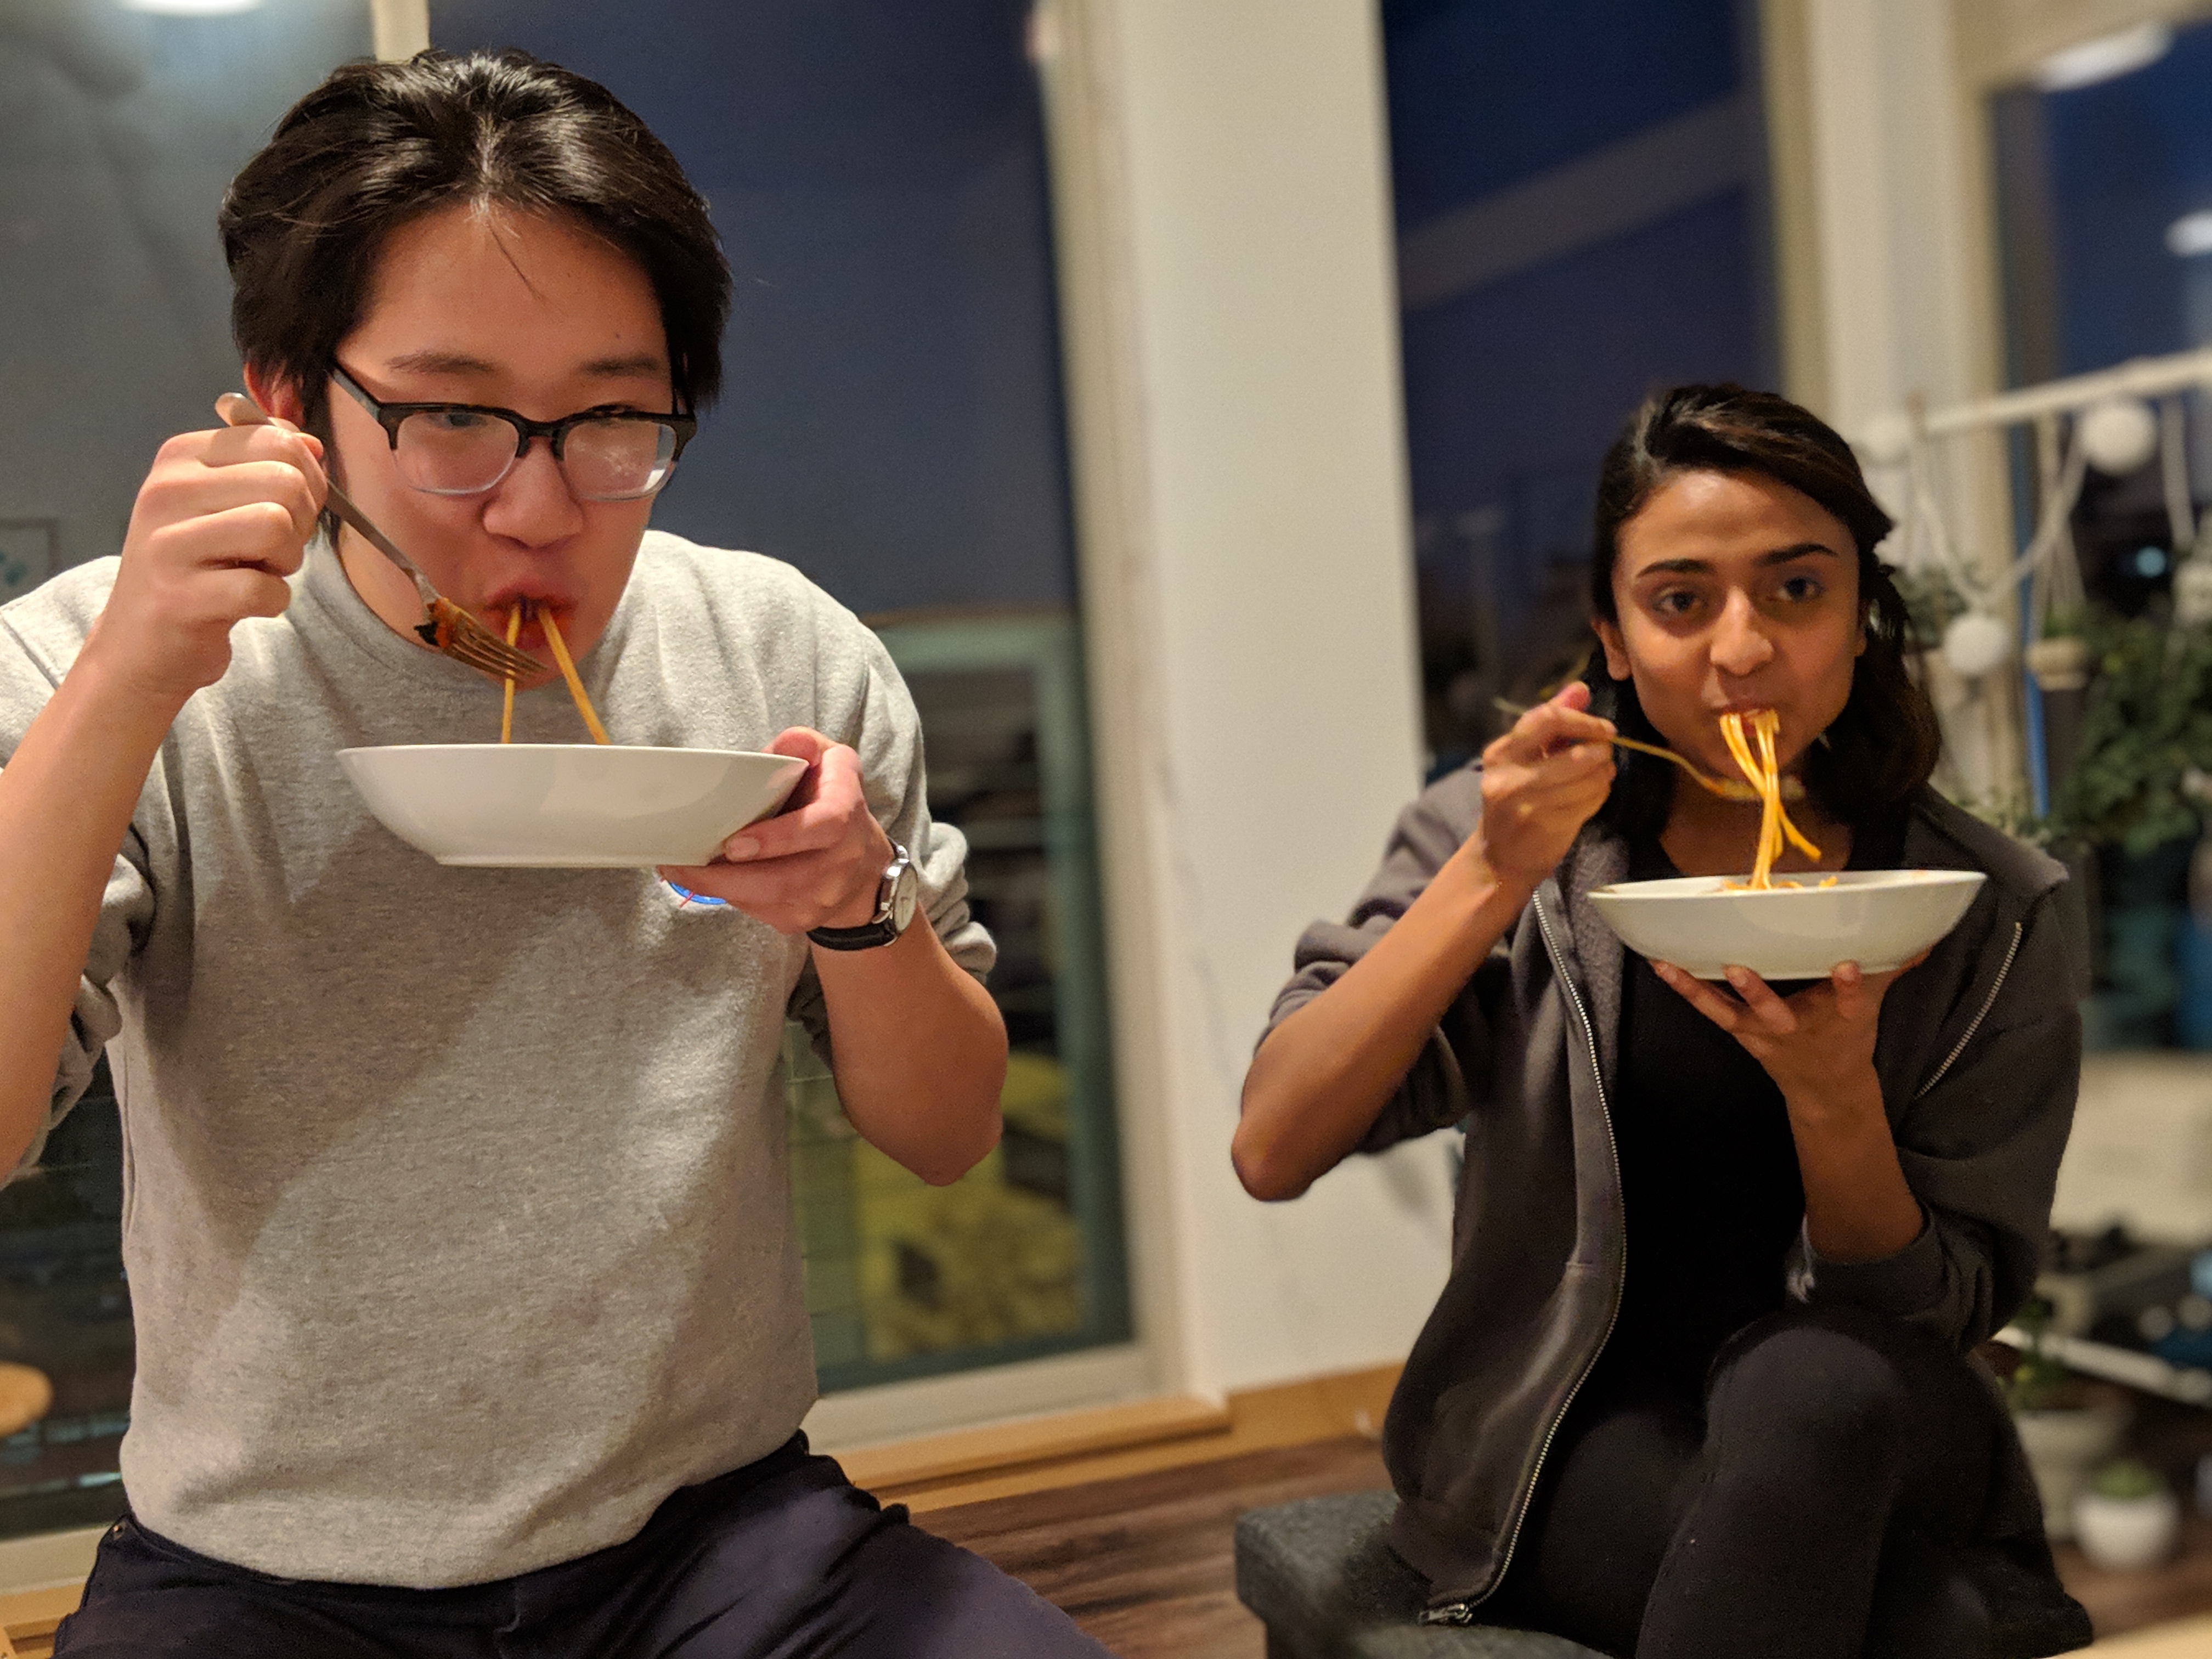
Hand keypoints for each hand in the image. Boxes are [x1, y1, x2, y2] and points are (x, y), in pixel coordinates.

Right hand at [83, 421, 326, 708]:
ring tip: (255, 572)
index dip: (306, 480)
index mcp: (179, 458)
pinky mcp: (178, 597)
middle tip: (270, 550)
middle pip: (285, 482)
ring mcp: (166, 544)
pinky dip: (272, 602)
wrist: (140, 644)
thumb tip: (312, 444)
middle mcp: (165, 491)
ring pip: (277, 526)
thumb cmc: (196, 568)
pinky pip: (266, 588)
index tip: (284, 509)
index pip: (277, 440)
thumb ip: (268, 465)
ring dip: (286, 561)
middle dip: (300, 523)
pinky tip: (241, 604)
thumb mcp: (225, 504)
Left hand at [656, 728, 894, 934]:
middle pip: (784, 880)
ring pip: (766, 901)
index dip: (778, 838)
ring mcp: (825, 897)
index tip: (733, 844)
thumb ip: (804, 746)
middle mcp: (842, 860)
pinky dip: (731, 896)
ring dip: (720, 888)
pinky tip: (713, 880)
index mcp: (846, 813)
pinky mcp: (804, 919)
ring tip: (682, 870)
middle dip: (726, 877)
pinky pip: (759, 913)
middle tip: (680, 864)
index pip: (822, 828)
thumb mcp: (829, 762)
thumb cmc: (834, 804)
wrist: (865, 869)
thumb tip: (785, 746)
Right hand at [1471, 682, 1615, 893]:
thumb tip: (1580, 689)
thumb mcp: (1524, 758)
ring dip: (1603, 775)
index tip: (1604, 729)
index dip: (1584, 721)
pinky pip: (1589, 802)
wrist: (1499, 858)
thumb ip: (1551, 722)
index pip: (1547, 719)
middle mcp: (1508, 777)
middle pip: (1575, 753)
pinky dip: (1600, 795)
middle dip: (1601, 751)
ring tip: (1602, 774)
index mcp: (1500, 753)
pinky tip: (1593, 795)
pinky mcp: (1544, 826)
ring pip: (1588, 779)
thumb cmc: (1516, 800)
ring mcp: (1525, 804)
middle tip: (1606, 754)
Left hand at [1651, 953, 1926, 1115]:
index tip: (1850, 966)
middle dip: (1758, 993)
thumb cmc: (1847, 1037)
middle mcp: (1798, 1028)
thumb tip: (1927, 934)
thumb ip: (1894, 966)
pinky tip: (1662, 965)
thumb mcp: (1875, 1006)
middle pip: (1777, 1011)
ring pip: (1731, 1012)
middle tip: (1741, 968)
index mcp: (1841, 1019)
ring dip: (1704, 991)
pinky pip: (1710, 1010)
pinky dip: (1686, 989)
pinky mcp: (1740, 1031)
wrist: (1826, 1089)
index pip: (1852, 1001)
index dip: (1852, 987)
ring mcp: (1764, 1032)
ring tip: (1675, 966)